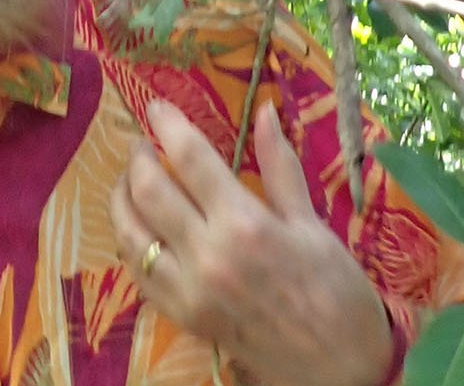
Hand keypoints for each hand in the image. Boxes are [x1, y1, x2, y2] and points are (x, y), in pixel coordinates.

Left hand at [109, 99, 391, 385]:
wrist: (341, 369)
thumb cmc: (336, 290)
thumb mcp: (312, 222)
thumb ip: (279, 165)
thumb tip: (264, 109)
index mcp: (244, 224)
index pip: (189, 158)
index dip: (168, 124)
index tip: (156, 105)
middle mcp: (207, 255)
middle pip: (148, 190)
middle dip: (138, 157)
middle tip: (142, 142)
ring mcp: (189, 290)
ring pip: (130, 233)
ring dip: (122, 197)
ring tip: (131, 179)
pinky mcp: (182, 317)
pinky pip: (139, 273)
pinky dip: (132, 242)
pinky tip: (140, 226)